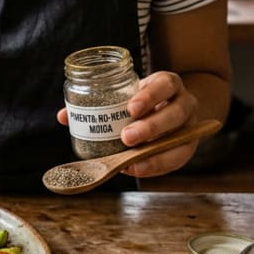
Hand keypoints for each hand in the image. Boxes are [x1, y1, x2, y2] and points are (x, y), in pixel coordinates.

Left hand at [56, 70, 198, 176]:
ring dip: (154, 151)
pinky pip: (176, 159)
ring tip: (130, 160)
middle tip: (126, 137)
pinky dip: (155, 166)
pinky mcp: (188, 146)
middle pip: (176, 113)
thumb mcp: (128, 95)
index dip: (150, 96)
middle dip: (151, 127)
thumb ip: (100, 103)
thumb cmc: (144, 101)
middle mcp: (185, 102)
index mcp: (168, 84)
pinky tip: (135, 169)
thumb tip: (63, 117)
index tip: (131, 108)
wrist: (175, 108)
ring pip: (181, 138)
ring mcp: (190, 126)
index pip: (165, 84)